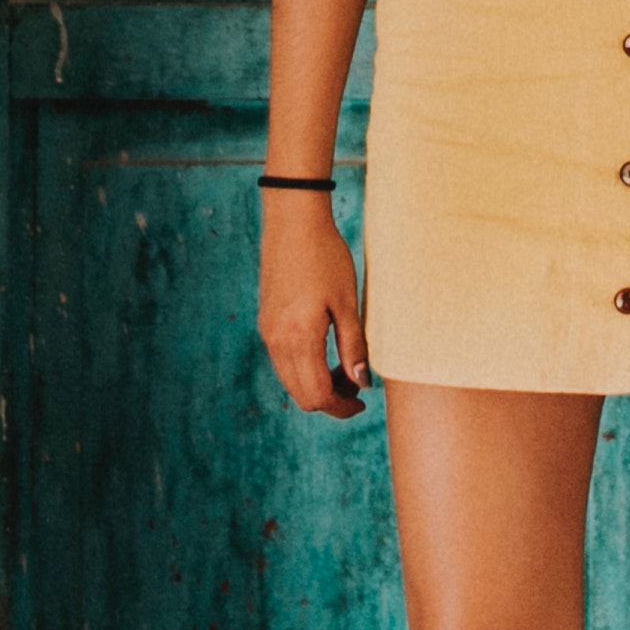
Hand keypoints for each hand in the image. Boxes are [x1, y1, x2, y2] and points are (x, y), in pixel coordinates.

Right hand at [258, 205, 372, 418]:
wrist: (293, 221)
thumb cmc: (326, 256)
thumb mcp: (346, 303)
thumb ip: (353, 346)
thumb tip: (362, 383)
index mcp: (298, 339)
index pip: (317, 395)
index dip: (341, 408)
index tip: (362, 403)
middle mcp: (276, 341)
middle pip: (301, 395)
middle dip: (330, 400)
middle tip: (357, 386)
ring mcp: (267, 332)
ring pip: (291, 381)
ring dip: (317, 384)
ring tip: (345, 366)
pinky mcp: (266, 322)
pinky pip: (283, 361)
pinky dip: (305, 368)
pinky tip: (325, 350)